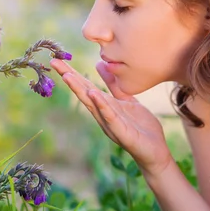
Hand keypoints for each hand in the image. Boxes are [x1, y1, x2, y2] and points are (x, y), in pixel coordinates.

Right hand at [50, 59, 172, 176]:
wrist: (155, 151)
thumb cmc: (141, 127)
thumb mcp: (127, 100)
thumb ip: (114, 85)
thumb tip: (99, 64)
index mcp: (104, 106)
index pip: (86, 86)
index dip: (72, 73)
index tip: (58, 59)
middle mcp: (103, 114)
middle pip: (84, 93)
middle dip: (70, 77)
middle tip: (54, 62)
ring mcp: (110, 124)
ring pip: (92, 104)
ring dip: (80, 89)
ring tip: (68, 75)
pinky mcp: (121, 132)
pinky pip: (110, 117)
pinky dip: (102, 105)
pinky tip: (94, 94)